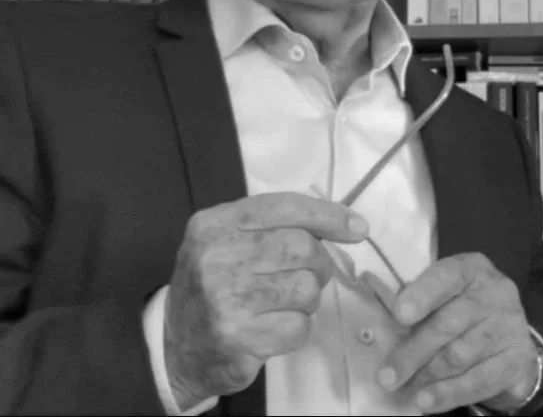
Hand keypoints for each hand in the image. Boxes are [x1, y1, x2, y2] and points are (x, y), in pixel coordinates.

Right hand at [163, 192, 368, 410]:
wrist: (175, 344)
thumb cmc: (215, 283)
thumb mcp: (231, 240)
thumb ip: (276, 225)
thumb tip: (350, 225)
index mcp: (215, 223)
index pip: (283, 207)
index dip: (327, 215)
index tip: (357, 227)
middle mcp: (217, 255)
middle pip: (302, 247)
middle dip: (317, 263)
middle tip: (304, 275)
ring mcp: (226, 298)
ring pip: (306, 288)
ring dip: (306, 299)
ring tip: (282, 303)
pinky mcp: (238, 337)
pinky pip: (298, 327)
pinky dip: (296, 328)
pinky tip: (273, 327)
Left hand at [378, 253, 538, 413]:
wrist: (506, 326)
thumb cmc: (460, 302)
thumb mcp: (444, 289)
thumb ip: (420, 299)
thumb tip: (387, 324)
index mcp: (471, 268)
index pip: (446, 277)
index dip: (422, 295)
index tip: (399, 315)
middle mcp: (496, 293)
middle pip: (449, 324)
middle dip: (414, 351)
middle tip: (387, 374)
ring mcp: (510, 327)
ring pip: (460, 356)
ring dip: (427, 376)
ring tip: (403, 389)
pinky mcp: (517, 360)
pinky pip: (478, 382)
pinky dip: (449, 394)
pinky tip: (426, 402)